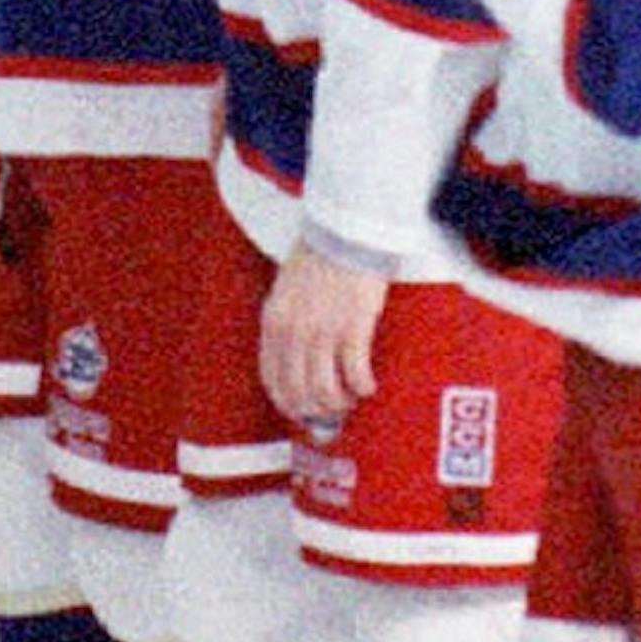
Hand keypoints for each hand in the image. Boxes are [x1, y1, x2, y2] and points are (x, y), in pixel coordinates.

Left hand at [260, 244, 387, 430]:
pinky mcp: (352, 330)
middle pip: (299, 395)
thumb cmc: (319, 255)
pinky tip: (367, 384)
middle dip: (317, 410)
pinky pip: (356, 376)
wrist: (345, 231)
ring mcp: (322, 333)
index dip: (289, 404)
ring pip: (326, 393)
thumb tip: (297, 360)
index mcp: (273, 322)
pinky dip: (363, 388)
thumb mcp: (285, 290)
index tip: (304, 409)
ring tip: (351, 396)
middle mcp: (293, 333)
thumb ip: (285, 324)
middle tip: (332, 409)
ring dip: (341, 403)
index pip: (273, 381)